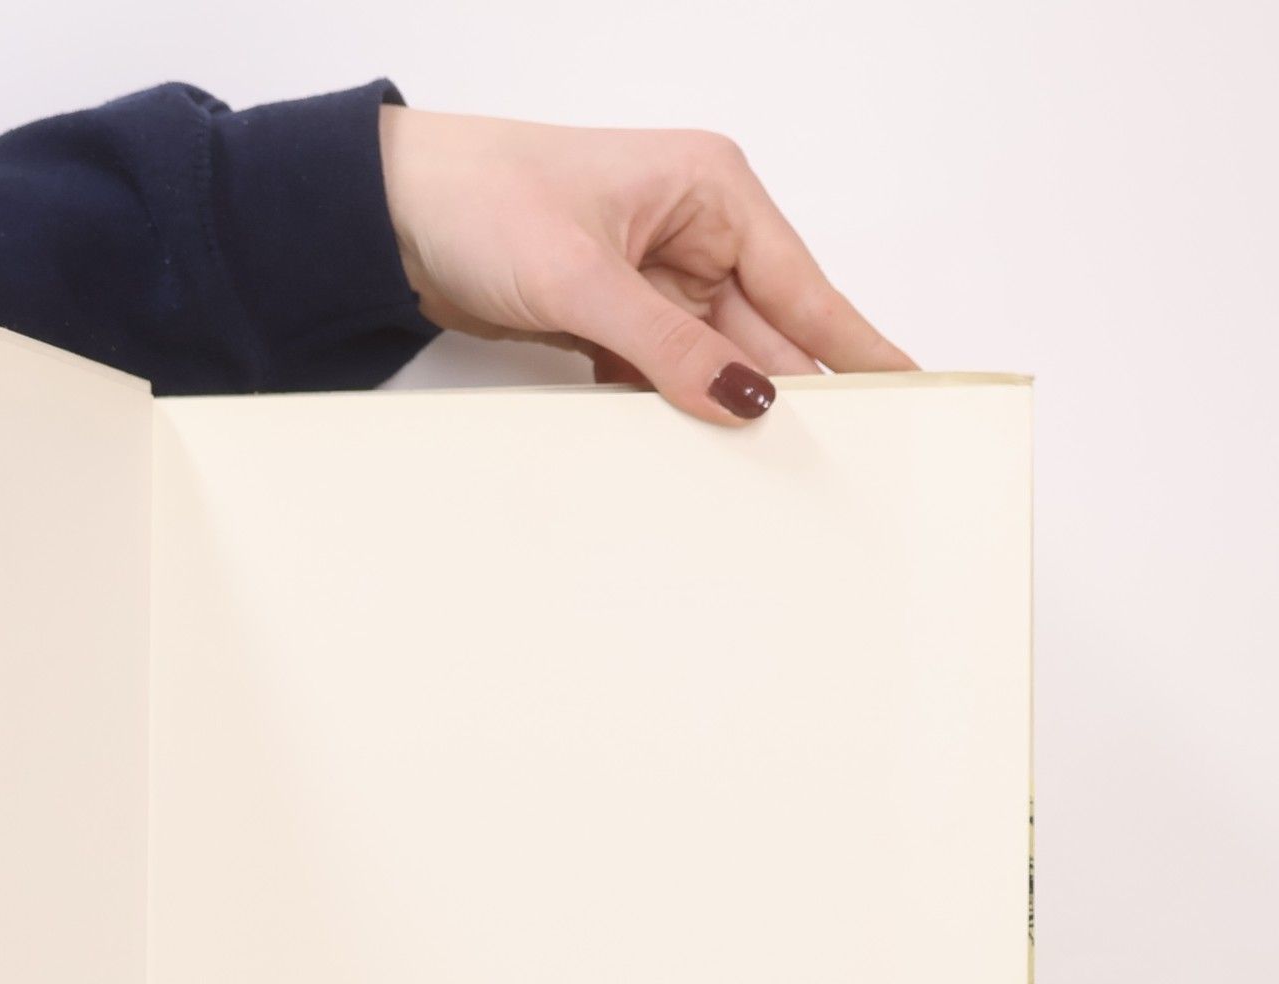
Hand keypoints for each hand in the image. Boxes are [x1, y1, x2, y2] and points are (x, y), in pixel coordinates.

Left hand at [379, 107, 913, 423]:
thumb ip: (666, 344)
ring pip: (711, 364)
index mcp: (711, 191)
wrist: (389, 212)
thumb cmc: (482, 197)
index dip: (855, 345)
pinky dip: (665, 412)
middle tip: (835, 465)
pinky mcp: (609, 320)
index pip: (803, 286)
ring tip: (761, 477)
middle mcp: (692, 233)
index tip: (908, 391)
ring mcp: (651, 281)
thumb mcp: (583, 276)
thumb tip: (742, 399)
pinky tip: (683, 454)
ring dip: (719, 412)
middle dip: (787, 394)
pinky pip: (660, 377)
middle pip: (763, 333)